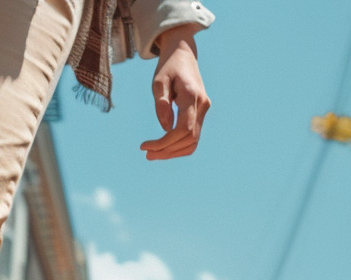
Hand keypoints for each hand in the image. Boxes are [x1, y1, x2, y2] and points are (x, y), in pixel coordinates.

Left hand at [141, 25, 209, 160]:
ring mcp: (204, 109)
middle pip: (188, 139)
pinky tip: (164, 148)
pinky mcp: (201, 112)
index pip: (183, 129)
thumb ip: (161, 103)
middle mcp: (202, 104)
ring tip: (153, 154)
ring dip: (173, 151)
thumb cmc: (168, 66)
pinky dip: (179, 146)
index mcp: (191, 95)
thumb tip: (165, 127)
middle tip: (147, 154)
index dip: (164, 142)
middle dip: (167, 150)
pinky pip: (193, 136)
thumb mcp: (159, 81)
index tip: (145, 146)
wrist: (183, 53)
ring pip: (193, 141)